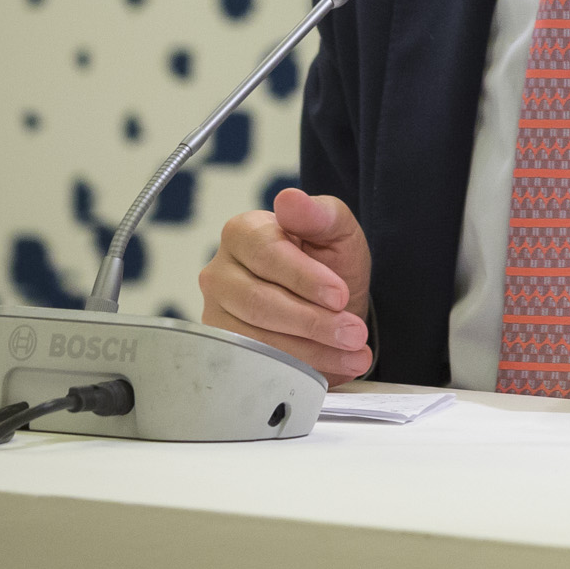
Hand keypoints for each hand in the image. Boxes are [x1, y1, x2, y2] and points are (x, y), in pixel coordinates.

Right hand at [200, 188, 374, 385]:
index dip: (305, 278)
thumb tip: (290, 198)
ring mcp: (216, 312)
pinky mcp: (223, 348)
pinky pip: (255, 365)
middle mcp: (220, 272)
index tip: (340, 295)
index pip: (266, 254)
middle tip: (354, 334)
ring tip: (353, 355)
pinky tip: (332, 370)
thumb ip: (320, 214)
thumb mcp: (338, 233)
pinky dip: (298, 369)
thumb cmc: (330, 263)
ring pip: (256, 338)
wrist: (331, 306)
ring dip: (311, 351)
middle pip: (258, 301)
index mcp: (243, 232)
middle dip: (312, 322)